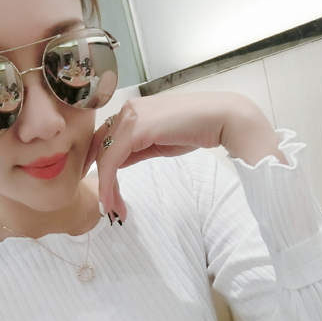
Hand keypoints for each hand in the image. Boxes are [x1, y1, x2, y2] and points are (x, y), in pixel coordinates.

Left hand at [84, 92, 285, 222]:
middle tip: (106, 206)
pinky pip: (112, 160)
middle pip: (100, 149)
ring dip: (105, 187)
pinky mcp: (135, 129)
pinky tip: (110, 200)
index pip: (105, 140)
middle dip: (100, 180)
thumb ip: (137, 148)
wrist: (222, 119)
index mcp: (133, 111)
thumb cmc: (197, 129)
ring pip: (104, 157)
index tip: (104, 191)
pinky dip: (108, 183)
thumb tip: (119, 161)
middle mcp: (127, 110)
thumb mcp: (159, 141)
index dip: (99, 166)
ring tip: (111, 209)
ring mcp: (130, 118)